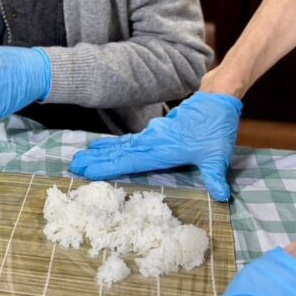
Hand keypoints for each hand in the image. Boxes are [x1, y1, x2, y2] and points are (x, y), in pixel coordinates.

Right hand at [68, 91, 241, 200]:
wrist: (216, 99)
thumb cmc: (217, 127)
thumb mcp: (218, 155)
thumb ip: (215, 176)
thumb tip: (222, 196)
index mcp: (162, 149)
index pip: (129, 161)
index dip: (107, 168)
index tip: (87, 172)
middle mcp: (152, 141)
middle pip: (118, 152)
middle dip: (95, 160)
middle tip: (72, 167)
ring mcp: (152, 135)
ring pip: (121, 146)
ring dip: (101, 153)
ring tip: (81, 158)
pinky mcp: (155, 132)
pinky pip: (129, 141)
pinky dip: (114, 146)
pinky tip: (106, 149)